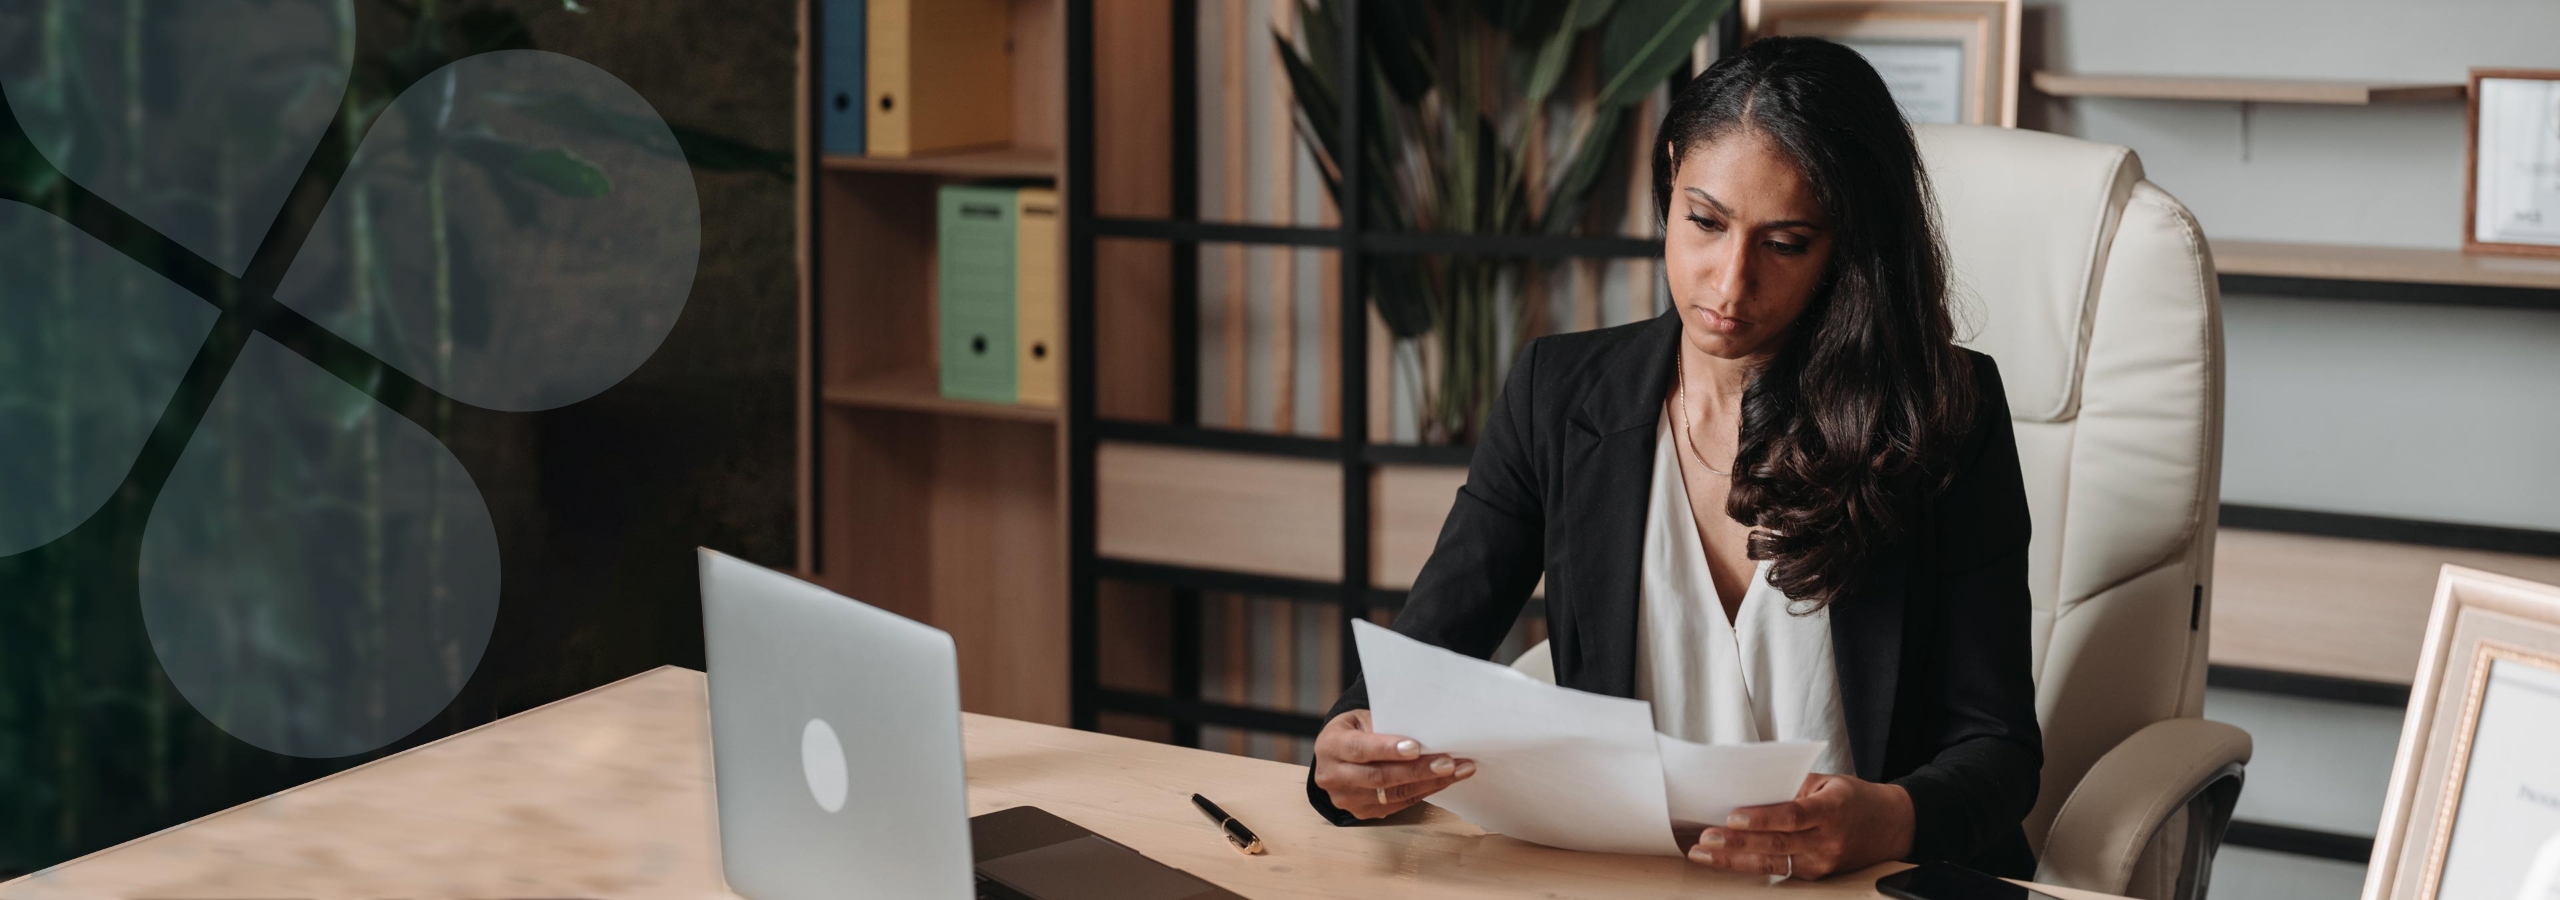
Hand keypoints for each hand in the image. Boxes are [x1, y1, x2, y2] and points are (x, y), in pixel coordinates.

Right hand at [1311, 709, 1475, 818]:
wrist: (1336, 755)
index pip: (1360, 749)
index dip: (1388, 749)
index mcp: (1331, 745)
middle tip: (1449, 762)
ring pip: (1393, 794)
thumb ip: (1386, 726)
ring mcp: (1347, 798)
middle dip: (1418, 770)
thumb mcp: (1362, 719)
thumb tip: (1427, 733)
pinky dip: (1424, 791)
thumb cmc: (1355, 730)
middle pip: (1380, 776)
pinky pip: (1398, 804)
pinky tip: (1443, 781)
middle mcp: (1333, 776)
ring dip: (1429, 783)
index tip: (1417, 747)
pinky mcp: (1362, 812)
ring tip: (1457, 771)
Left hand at [1687, 773, 1914, 879]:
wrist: (1891, 826)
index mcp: (1831, 810)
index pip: (1792, 815)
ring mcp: (1822, 862)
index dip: (1762, 818)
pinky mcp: (1816, 875)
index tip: (1732, 816)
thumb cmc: (1854, 799)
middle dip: (1736, 843)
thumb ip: (1791, 786)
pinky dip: (1750, 863)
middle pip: (1777, 844)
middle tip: (1706, 839)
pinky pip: (1779, 870)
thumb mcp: (1827, 781)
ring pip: (1772, 863)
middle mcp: (1827, 840)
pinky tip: (1726, 859)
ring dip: (1734, 859)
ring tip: (1704, 854)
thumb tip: (1749, 788)